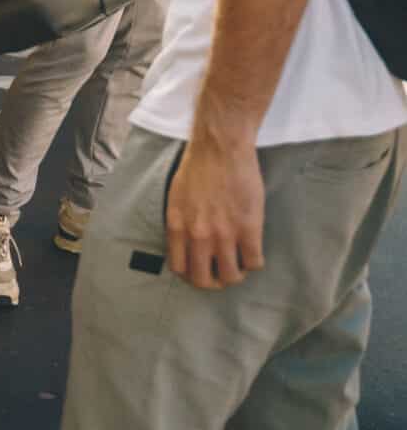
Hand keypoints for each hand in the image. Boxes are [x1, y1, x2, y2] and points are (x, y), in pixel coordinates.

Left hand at [165, 136, 264, 288]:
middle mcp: (198, 236)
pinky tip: (253, 251)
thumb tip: (185, 244)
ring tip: (239, 263)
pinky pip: (254, 263)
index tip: (200, 271)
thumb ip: (180, 223)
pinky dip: (254, 262)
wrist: (220, 148)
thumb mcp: (176, 197)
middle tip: (221, 273)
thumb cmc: (198, 167)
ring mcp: (224, 234)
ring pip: (231, 276)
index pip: (179, 268)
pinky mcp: (249, 229)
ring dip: (236, 274)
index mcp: (177, 227)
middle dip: (213, 282)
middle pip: (204, 280)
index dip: (191, 274)